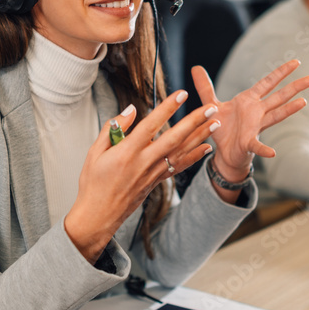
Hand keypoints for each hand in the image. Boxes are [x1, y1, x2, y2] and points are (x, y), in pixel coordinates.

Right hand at [64, 91, 218, 261]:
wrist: (98, 215)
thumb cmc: (93, 183)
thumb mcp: (94, 152)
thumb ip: (112, 128)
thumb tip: (131, 110)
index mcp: (127, 152)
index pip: (151, 124)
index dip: (167, 108)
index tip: (181, 94)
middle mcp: (144, 162)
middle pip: (174, 138)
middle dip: (194, 121)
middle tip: (211, 107)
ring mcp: (152, 173)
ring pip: (181, 152)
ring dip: (200, 136)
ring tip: (216, 122)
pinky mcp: (156, 181)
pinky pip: (179, 167)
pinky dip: (195, 157)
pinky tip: (207, 148)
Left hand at [191, 60, 308, 184]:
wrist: (223, 152)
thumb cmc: (222, 128)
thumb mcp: (210, 105)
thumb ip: (205, 87)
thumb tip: (195, 67)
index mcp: (248, 100)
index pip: (268, 83)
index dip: (281, 72)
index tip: (296, 62)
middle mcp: (256, 112)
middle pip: (279, 96)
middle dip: (294, 87)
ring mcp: (255, 127)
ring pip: (276, 116)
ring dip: (289, 110)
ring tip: (303, 102)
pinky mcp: (248, 143)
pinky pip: (257, 145)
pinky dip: (264, 149)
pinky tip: (272, 153)